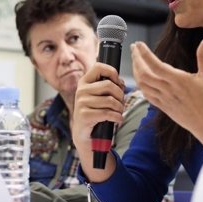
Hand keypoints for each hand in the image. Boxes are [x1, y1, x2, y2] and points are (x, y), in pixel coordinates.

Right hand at [71, 62, 124, 181]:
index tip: (118, 82)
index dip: (112, 72)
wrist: (85, 135)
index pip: (98, 67)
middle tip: (121, 103)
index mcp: (84, 82)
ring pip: (110, 101)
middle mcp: (81, 90)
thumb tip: (121, 83)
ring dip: (120, 108)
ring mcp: (81, 103)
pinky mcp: (84, 116)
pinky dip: (117, 117)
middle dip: (120, 95)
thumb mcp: (99, 96)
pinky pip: (108, 113)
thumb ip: (109, 86)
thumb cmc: (95, 113)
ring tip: (119, 112)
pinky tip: (118, 119)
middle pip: (109, 85)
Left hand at [130, 38, 202, 137]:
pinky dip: (140, 84)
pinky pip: (146, 94)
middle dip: (136, 59)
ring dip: (135, 71)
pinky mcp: (162, 106)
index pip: (156, 65)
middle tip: (133, 48)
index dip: (144, 54)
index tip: (139, 44)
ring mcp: (163, 99)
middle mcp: (168, 90)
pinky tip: (140, 77)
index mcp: (178, 80)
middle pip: (144, 74)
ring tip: (135, 60)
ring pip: (142, 85)